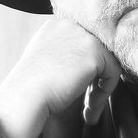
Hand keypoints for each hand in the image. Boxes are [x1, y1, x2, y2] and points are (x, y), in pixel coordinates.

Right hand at [0, 17, 122, 137]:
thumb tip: (88, 66)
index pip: (85, 45)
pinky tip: (89, 110)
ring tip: (88, 111)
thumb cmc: (31, 90)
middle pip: (99, 53)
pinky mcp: (94, 53)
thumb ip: (67, 56)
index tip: (82, 92)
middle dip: (96, 81)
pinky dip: (104, 95)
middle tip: (87, 104)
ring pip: (108, 64)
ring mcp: (83, 37)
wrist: (24, 99)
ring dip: (100, 91)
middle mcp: (71, 25)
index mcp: (57, 25)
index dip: (87, 71)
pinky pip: (113, 75)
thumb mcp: (47, 62)